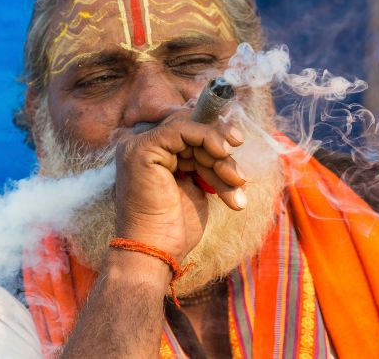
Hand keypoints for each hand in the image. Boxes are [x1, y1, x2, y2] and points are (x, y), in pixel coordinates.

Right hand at [113, 109, 245, 262]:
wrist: (157, 250)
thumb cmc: (175, 227)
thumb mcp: (197, 185)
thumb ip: (204, 160)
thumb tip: (230, 141)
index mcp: (154, 155)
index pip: (189, 134)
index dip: (215, 139)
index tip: (237, 148)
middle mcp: (142, 146)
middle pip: (191, 132)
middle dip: (221, 153)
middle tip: (240, 178)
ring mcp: (139, 145)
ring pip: (190, 130)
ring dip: (220, 155)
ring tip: (237, 181)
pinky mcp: (141, 148)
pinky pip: (181, 129)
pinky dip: (207, 137)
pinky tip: (223, 153)